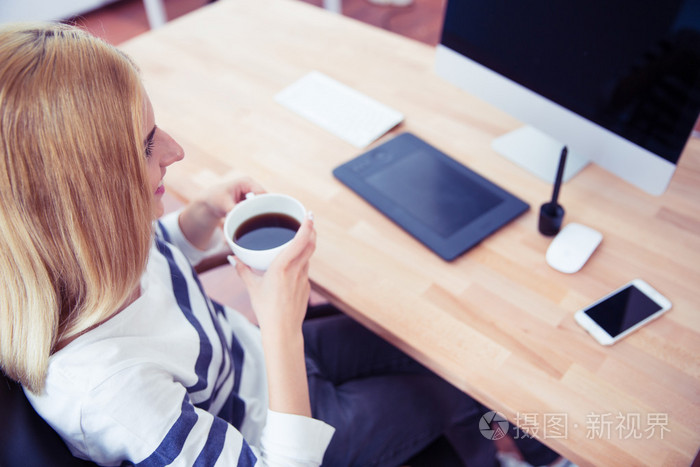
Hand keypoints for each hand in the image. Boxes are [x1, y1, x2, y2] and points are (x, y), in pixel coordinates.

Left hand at [179, 176, 264, 249]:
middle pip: (266, 198)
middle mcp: (252, 185)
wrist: (210, 201)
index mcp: (246, 182)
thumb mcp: (224, 205)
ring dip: (263, 211)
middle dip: (266, 209)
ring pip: (264, 202)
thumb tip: (242, 219)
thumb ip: (234, 210)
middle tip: (266, 223)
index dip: (266, 204)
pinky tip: (259, 222)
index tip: (266, 217)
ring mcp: (252, 192)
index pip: (262, 193)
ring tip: (262, 223)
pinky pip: (259, 206)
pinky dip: (259, 212)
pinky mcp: (252, 199)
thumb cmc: (215, 199)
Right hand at [234, 213, 315, 334]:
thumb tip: (232, 258)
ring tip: (300, 237)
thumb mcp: (252, 288)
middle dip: (311, 231)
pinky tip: (294, 264)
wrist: (283, 331)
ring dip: (307, 245)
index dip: (307, 226)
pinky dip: (302, 261)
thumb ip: (242, 270)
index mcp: (283, 267)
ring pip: (308, 256)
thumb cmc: (265, 309)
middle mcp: (297, 270)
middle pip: (310, 245)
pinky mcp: (306, 287)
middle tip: (307, 220)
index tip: (308, 215)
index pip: (301, 241)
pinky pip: (305, 269)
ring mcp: (304, 279)